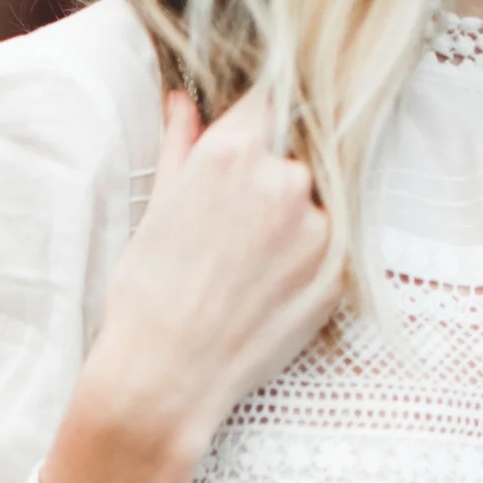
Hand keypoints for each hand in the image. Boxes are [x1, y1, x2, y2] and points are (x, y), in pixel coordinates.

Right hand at [40, 88, 337, 482]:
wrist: (163, 380)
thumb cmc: (146, 297)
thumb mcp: (156, 211)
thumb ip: (181, 148)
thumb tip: (183, 104)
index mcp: (234, 152)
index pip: (268, 102)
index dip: (253, 129)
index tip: (242, 155)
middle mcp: (283, 179)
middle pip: (292, 157)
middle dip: (269, 183)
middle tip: (233, 235)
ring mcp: (316, 229)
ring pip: (311, 207)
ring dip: (289, 227)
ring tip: (245, 274)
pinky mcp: (335, 276)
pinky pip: (326, 254)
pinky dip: (302, 269)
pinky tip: (262, 298)